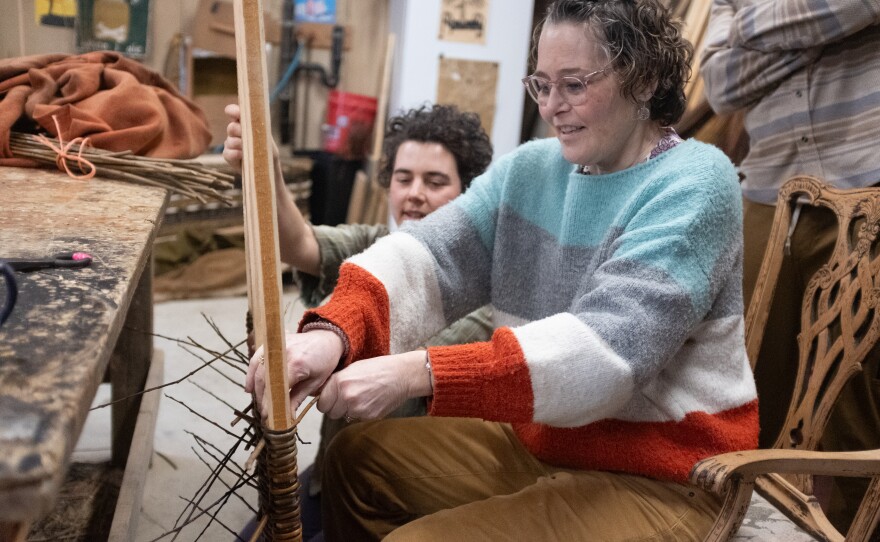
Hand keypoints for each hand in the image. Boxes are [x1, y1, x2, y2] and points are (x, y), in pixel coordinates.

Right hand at [222, 103, 281, 174]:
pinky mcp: (228, 156)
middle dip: (238, 131)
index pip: (235, 113)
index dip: (233, 111)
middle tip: (245, 136)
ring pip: (229, 140)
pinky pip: (227, 153)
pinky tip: (241, 156)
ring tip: (247, 150)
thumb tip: (251, 123)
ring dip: (238, 145)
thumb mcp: (267, 140)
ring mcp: (231, 144)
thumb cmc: (269, 152)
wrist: (267, 171)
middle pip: (231, 127)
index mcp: (246, 124)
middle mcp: (237, 132)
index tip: (233, 113)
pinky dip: (234, 154)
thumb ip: (259, 130)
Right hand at [246, 329, 343, 419]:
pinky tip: (250, 387)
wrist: (326, 338)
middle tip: (264, 413)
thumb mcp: (315, 382)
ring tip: (259, 403)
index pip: (277, 387)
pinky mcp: (271, 344)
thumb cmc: (324, 361)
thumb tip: (287, 416)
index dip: (270, 403)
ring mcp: (276, 346)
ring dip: (255, 388)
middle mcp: (283, 353)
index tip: (267, 416)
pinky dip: (250, 373)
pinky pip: (256, 358)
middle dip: (262, 398)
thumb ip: (298, 398)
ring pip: (257, 370)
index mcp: (297, 363)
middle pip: (264, 379)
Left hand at [317, 350, 431, 421]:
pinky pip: (356, 418)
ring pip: (343, 416)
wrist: (401, 375)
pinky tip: (369, 400)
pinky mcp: (368, 416)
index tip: (331, 398)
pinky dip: (360, 412)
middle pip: (330, 413)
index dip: (326, 401)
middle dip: (336, 407)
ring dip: (348, 410)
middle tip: (347, 397)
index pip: (321, 403)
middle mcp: (346, 397)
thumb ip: (335, 382)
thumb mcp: (351, 369)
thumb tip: (320, 393)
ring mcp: (358, 408)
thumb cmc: (377, 368)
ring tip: (361, 396)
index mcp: (339, 382)